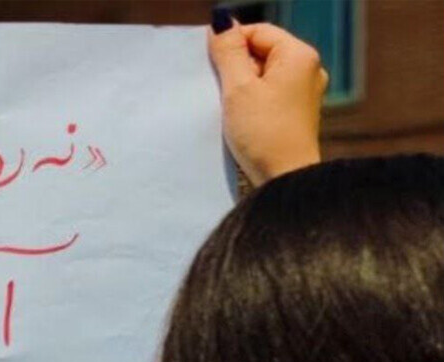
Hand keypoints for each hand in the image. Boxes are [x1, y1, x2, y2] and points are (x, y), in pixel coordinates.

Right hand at [208, 17, 328, 185]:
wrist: (284, 180)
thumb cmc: (264, 134)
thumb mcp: (238, 88)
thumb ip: (228, 52)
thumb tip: (222, 22)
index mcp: (299, 56)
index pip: (257, 32)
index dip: (230, 45)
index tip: (212, 67)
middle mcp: (307, 70)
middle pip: (260, 52)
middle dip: (236, 67)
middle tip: (223, 92)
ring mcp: (304, 93)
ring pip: (263, 75)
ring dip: (241, 86)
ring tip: (232, 107)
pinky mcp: (295, 113)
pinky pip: (268, 94)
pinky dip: (251, 101)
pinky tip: (241, 118)